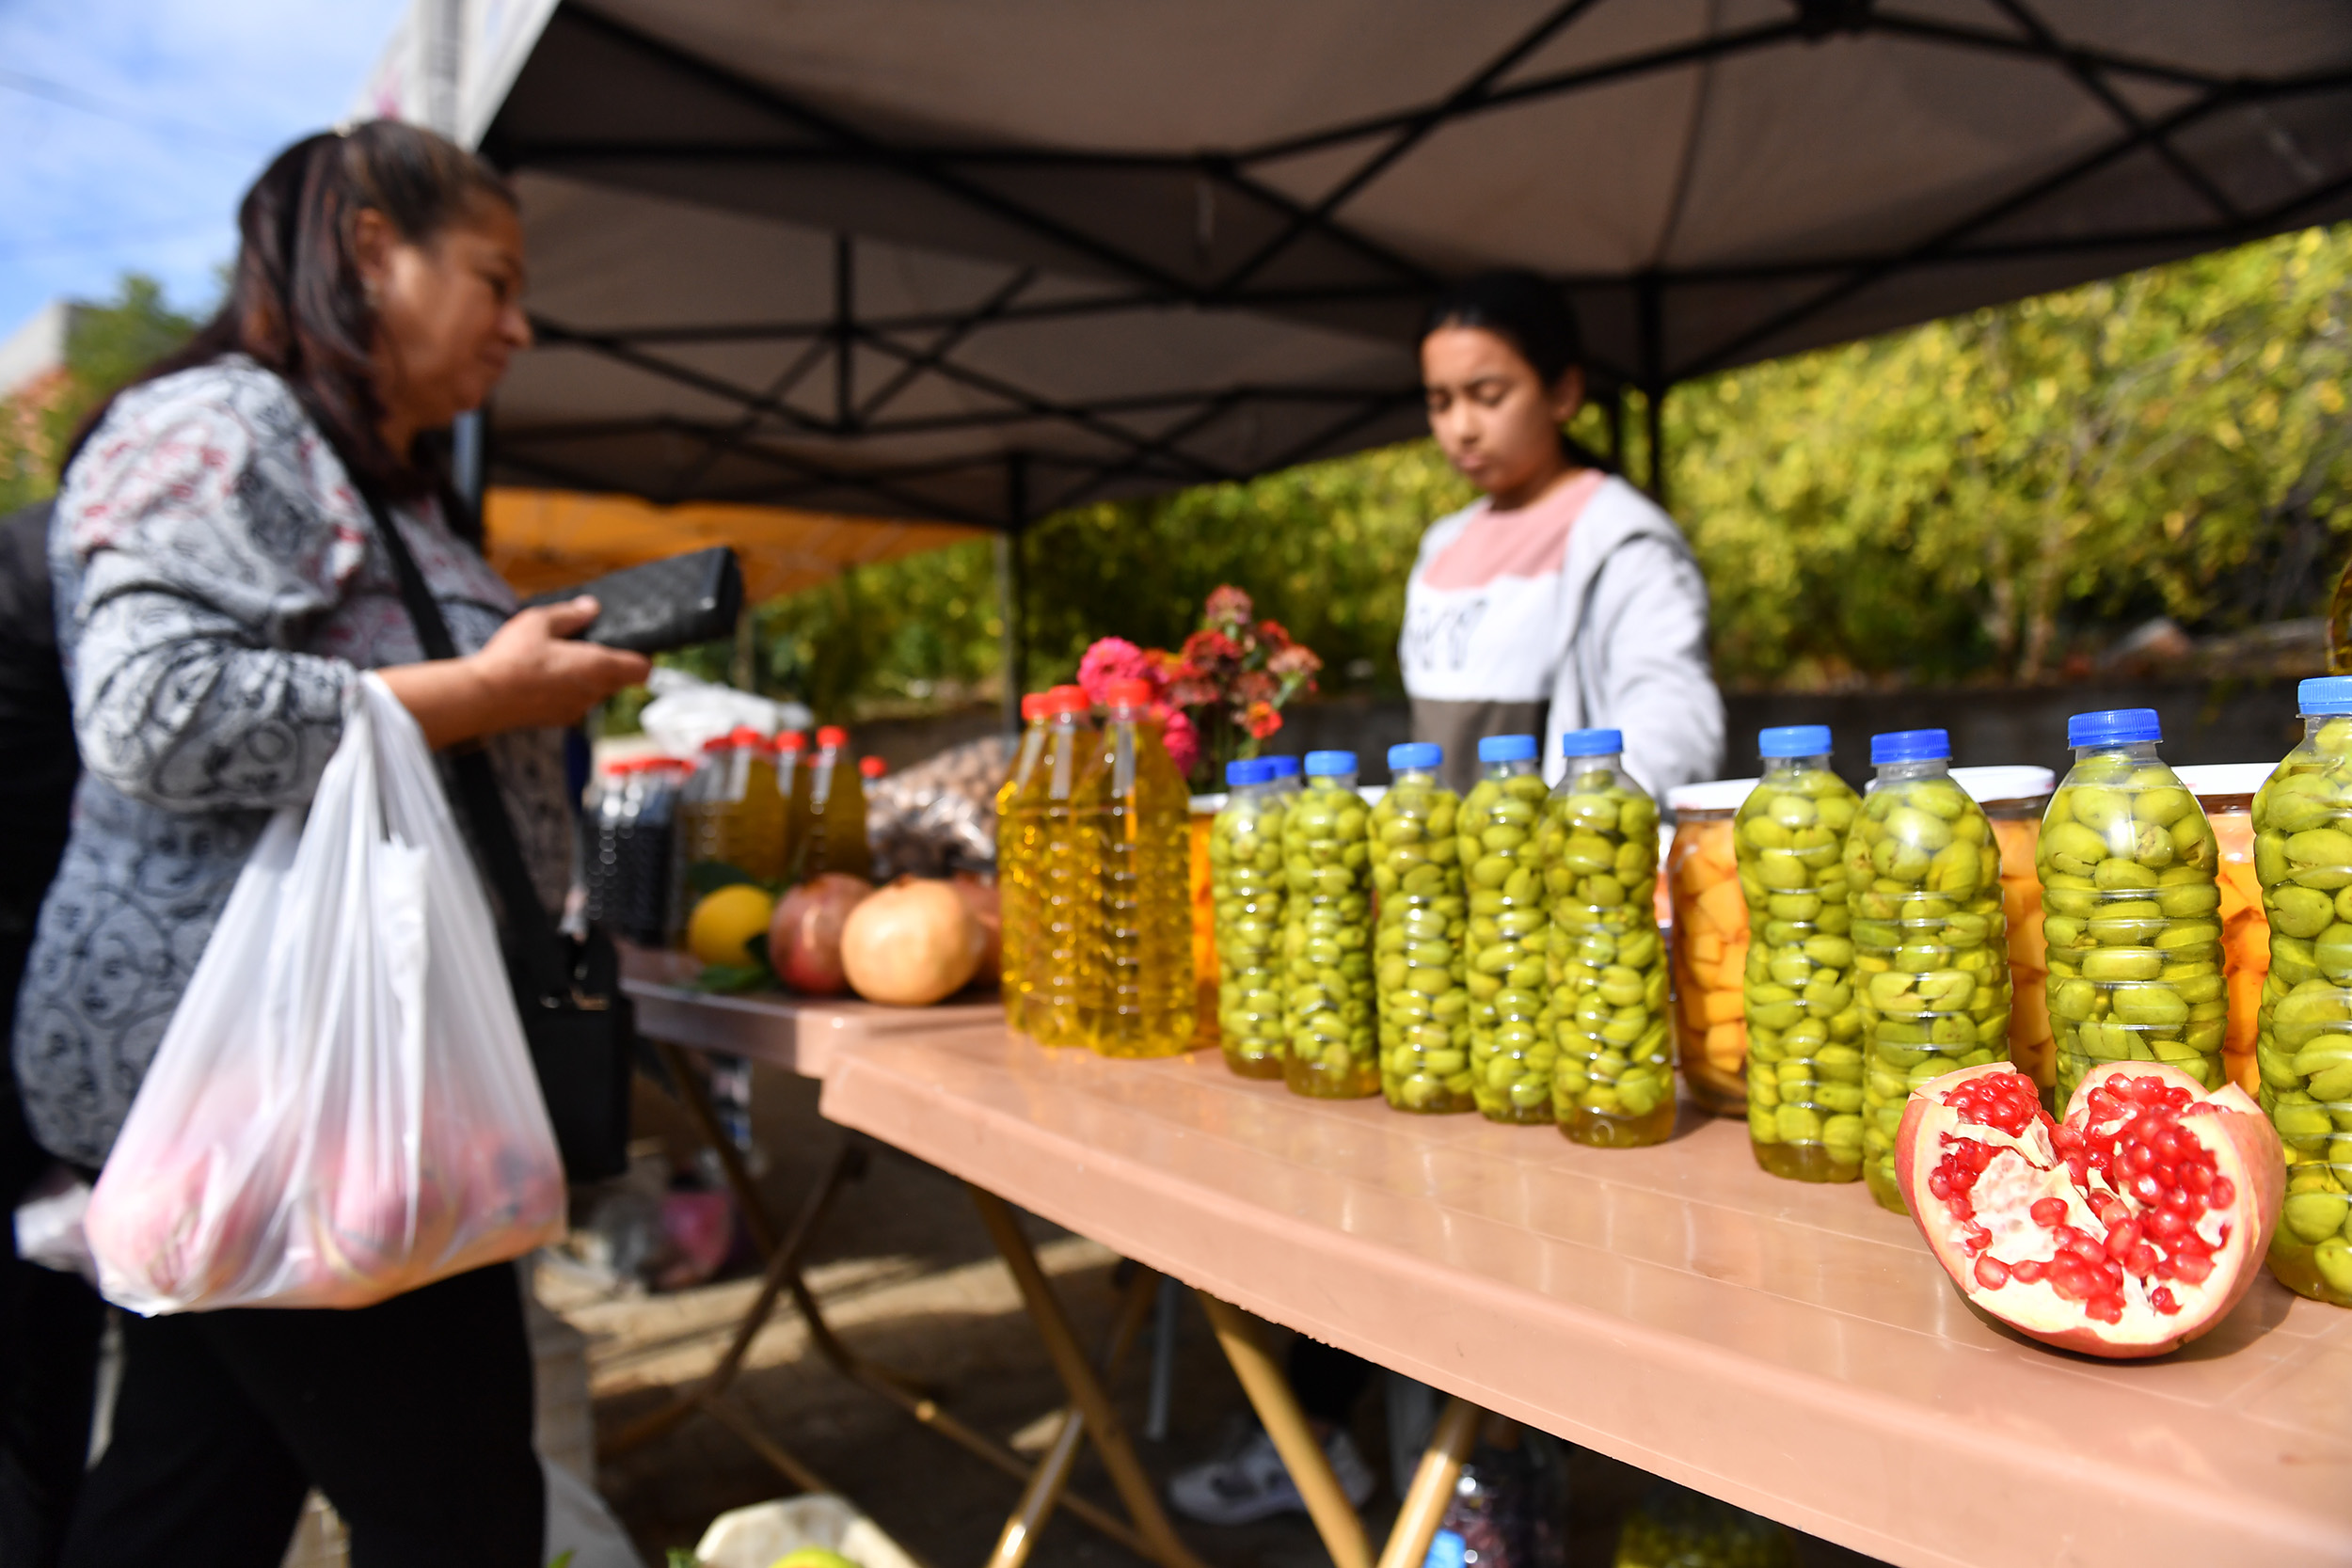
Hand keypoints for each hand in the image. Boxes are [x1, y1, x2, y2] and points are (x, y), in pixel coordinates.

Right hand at [380, 596, 650, 748]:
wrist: (482, 698)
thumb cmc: (512, 658)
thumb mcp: (539, 622)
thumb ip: (570, 614)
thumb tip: (591, 606)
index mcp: (599, 667)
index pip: (642, 669)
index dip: (640, 657)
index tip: (629, 646)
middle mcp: (594, 693)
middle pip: (620, 681)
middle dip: (610, 665)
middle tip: (586, 646)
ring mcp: (577, 710)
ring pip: (596, 693)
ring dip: (587, 678)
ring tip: (560, 660)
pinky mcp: (558, 720)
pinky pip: (575, 703)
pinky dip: (568, 691)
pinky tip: (544, 678)